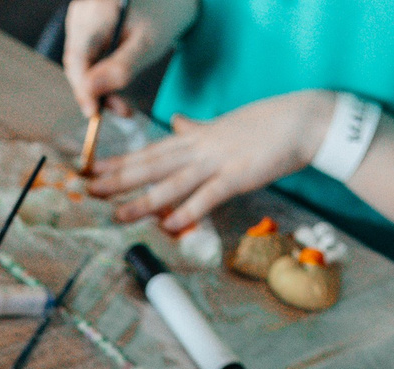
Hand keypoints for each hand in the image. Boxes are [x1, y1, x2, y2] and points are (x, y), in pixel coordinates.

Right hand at [63, 0, 150, 119]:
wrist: (167, 2)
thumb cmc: (160, 18)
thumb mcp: (146, 44)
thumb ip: (120, 68)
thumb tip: (90, 92)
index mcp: (95, 13)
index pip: (77, 57)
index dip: (81, 88)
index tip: (93, 112)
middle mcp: (82, 15)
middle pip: (77, 63)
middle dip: (95, 93)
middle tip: (120, 110)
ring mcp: (80, 22)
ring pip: (80, 65)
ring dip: (97, 89)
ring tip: (121, 104)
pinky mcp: (83, 30)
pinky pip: (85, 60)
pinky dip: (98, 78)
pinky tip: (114, 89)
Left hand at [88, 91, 332, 232]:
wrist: (303, 120)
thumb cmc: (266, 125)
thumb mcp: (223, 124)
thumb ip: (197, 127)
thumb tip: (178, 121)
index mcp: (195, 137)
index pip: (150, 150)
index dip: (119, 160)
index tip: (91, 168)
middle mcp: (199, 148)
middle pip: (151, 165)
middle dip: (118, 178)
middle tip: (89, 190)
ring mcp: (217, 162)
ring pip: (172, 182)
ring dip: (144, 200)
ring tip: (118, 214)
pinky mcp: (237, 176)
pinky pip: (208, 197)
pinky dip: (188, 211)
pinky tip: (170, 224)